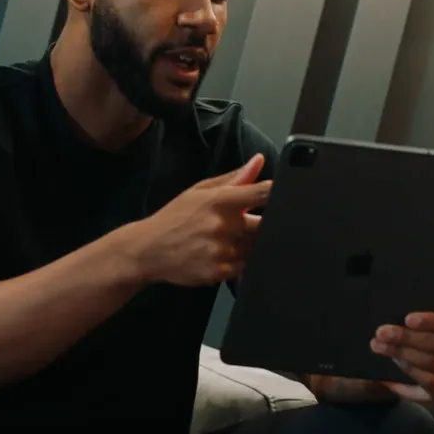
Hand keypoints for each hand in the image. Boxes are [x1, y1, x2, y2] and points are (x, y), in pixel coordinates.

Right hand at [131, 155, 271, 286]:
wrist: (148, 250)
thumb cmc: (176, 216)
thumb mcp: (200, 190)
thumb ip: (234, 178)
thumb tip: (259, 161)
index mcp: (220, 200)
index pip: (262, 194)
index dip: (278, 195)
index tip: (286, 196)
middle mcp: (223, 225)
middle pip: (266, 225)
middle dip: (266, 224)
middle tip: (252, 223)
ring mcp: (222, 250)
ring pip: (256, 247)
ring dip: (252, 244)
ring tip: (234, 239)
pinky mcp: (219, 272)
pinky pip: (244, 267)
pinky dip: (241, 261)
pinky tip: (226, 255)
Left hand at [369, 310, 433, 401]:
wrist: (416, 358)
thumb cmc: (419, 333)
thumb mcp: (420, 323)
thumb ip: (414, 320)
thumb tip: (394, 317)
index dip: (431, 321)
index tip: (407, 319)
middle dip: (407, 338)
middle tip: (382, 333)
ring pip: (432, 363)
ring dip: (403, 355)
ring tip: (381, 348)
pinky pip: (429, 384)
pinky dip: (407, 378)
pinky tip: (389, 375)